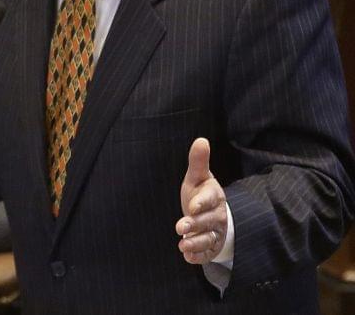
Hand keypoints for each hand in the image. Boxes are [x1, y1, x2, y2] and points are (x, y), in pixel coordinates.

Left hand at [176, 138, 227, 264]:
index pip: (211, 199)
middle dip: (195, 224)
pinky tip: (187, 256)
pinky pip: (206, 254)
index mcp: (214, 196)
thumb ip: (198, 161)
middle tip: (180, 226)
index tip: (192, 206)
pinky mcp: (211, 247)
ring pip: (208, 239)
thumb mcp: (198, 177)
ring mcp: (215, 233)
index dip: (202, 203)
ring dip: (196, 243)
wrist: (211, 214)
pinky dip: (198, 256)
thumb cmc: (201, 193)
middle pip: (208, 221)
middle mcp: (217, 216)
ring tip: (183, 244)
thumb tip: (201, 140)